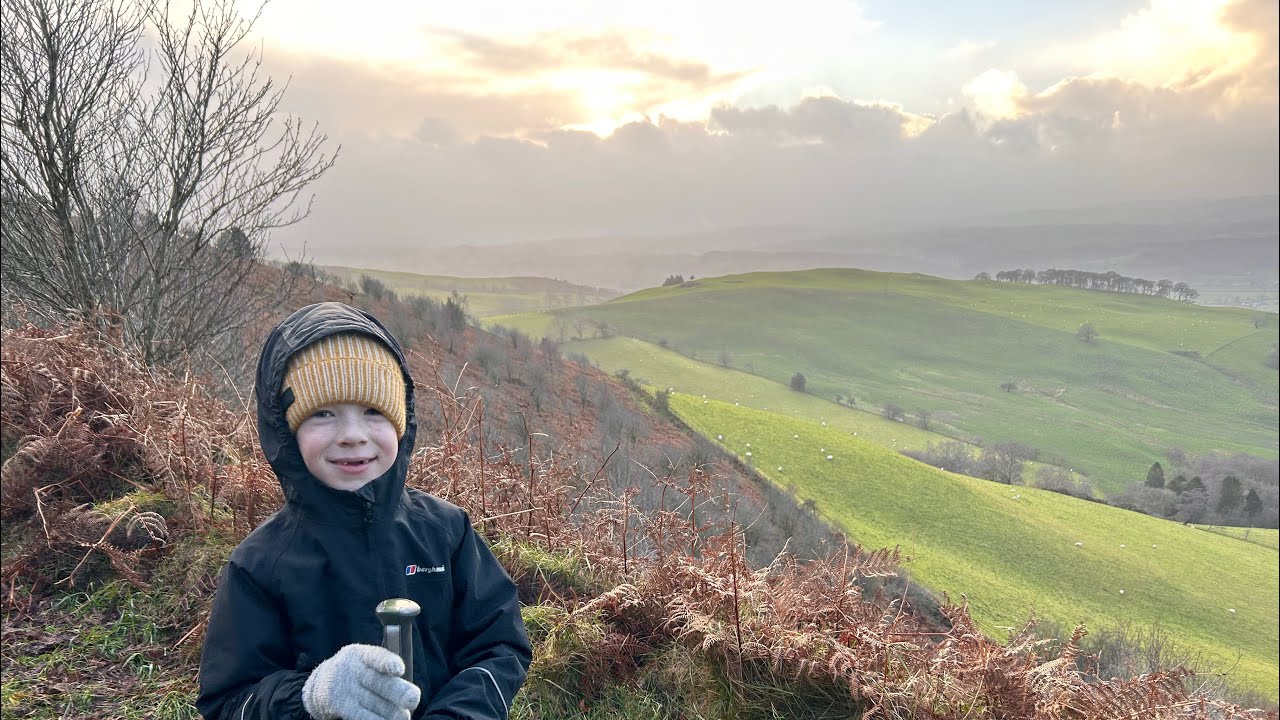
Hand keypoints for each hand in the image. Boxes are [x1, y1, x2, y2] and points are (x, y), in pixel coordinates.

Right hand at [302, 643, 419, 719]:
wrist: (319, 687)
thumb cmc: (355, 674)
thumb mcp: (364, 664)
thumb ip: (384, 672)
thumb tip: (409, 694)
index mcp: (361, 654)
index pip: (376, 656)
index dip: (387, 662)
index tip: (399, 670)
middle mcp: (352, 669)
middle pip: (379, 682)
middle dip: (399, 692)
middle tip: (412, 700)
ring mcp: (345, 689)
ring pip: (376, 704)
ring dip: (393, 713)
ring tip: (403, 717)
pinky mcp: (340, 706)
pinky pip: (362, 717)